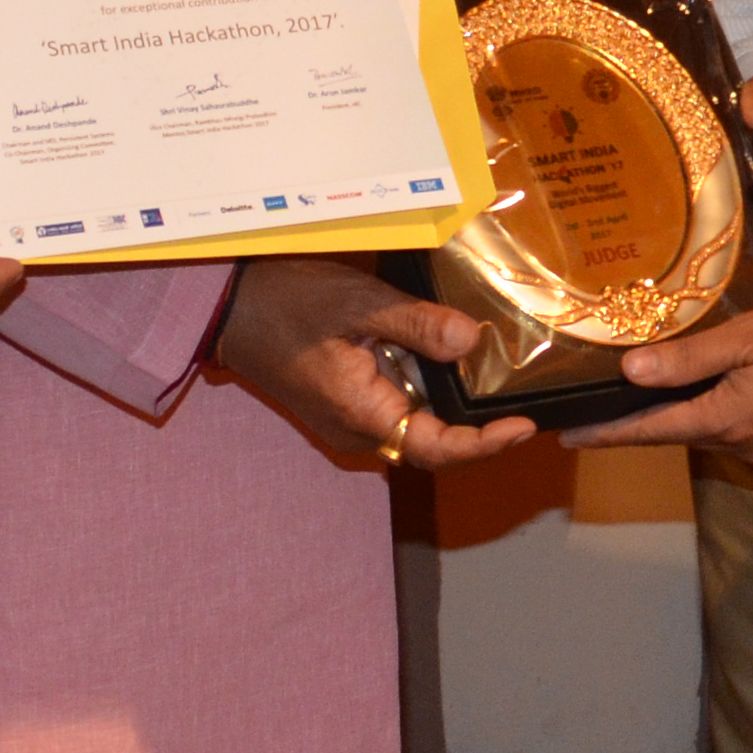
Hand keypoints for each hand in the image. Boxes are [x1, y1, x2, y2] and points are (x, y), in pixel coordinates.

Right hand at [209, 254, 538, 471]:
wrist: (228, 308)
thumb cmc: (286, 302)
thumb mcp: (357, 303)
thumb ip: (416, 324)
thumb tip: (471, 341)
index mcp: (361, 414)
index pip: (437, 449)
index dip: (485, 445)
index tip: (524, 427)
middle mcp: (357, 432)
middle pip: (432, 443)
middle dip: (477, 428)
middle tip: (521, 401)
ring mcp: (348, 423)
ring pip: (416, 426)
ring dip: (450, 406)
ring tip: (493, 379)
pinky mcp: (344, 407)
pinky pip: (395, 409)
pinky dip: (424, 391)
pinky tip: (443, 360)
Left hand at [607, 291, 752, 472]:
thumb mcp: (750, 335)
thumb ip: (689, 359)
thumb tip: (631, 374)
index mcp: (728, 419)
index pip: (652, 430)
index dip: (608, 433)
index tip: (568, 436)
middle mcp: (747, 446)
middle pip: (685, 431)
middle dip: (653, 417)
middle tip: (618, 397)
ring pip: (719, 432)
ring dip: (698, 412)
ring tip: (677, 385)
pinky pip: (751, 432)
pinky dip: (734, 413)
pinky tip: (738, 387)